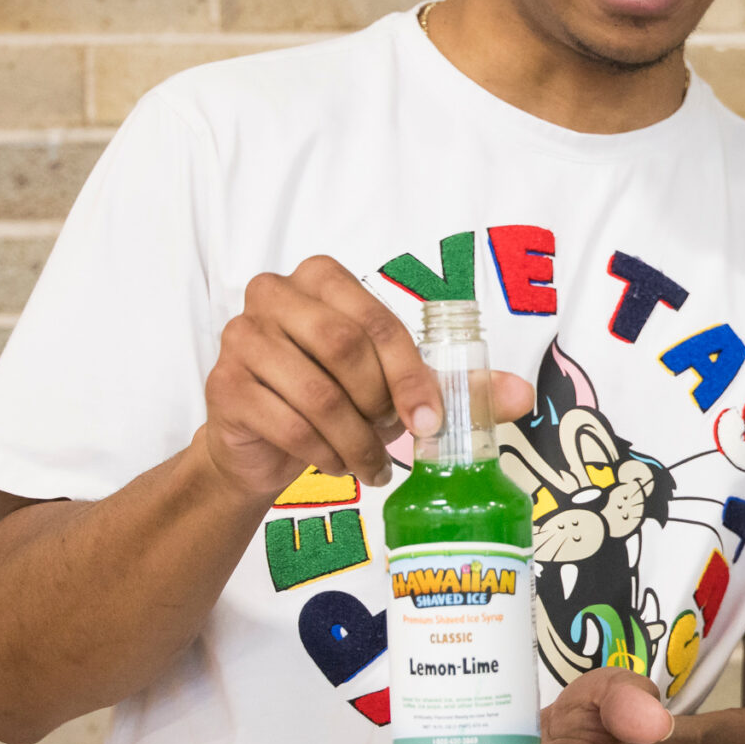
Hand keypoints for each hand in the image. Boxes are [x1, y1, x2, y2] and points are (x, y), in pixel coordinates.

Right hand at [196, 254, 534, 503]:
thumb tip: (522, 395)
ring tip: (372, 465)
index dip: (411, 375)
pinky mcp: (222, 384)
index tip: (432, 422)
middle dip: (380, 403)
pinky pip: (285, 422)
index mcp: (322, 278)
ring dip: (354, 439)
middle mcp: (274, 295)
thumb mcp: (398, 388)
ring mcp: (241, 336)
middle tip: (397, 440)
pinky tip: (336, 465)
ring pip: (315, 392)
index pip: (377, 321)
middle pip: (342, 346)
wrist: (264, 444)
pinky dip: (321, 453)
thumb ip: (459, 385)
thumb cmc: (336, 398)